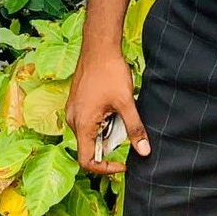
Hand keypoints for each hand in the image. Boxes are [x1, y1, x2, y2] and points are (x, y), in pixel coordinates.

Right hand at [65, 47, 150, 175]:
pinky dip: (102, 121)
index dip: (106, 169)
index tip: (123, 164)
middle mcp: (72, 120)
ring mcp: (72, 110)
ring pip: (89, 133)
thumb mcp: (126, 102)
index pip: (87, 161)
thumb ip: (134, 128)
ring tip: (120, 113)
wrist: (98, 46)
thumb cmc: (109, 72)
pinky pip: (87, 121)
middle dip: (110, 145)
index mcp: (81, 124)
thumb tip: (144, 151)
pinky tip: (113, 106)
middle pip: (89, 147)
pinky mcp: (76, 102)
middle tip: (126, 130)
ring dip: (106, 131)